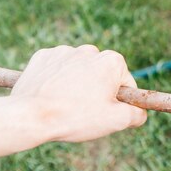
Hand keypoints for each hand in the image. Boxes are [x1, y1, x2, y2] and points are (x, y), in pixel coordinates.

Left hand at [11, 45, 146, 142]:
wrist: (30, 116)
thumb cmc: (75, 117)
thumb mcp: (116, 120)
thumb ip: (137, 114)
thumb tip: (141, 113)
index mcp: (112, 61)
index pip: (125, 84)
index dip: (118, 102)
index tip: (106, 112)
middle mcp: (90, 50)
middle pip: (102, 75)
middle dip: (98, 91)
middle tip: (85, 111)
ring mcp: (64, 51)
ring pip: (79, 72)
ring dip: (77, 85)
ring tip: (66, 105)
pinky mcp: (43, 56)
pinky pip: (57, 69)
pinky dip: (56, 81)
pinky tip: (51, 95)